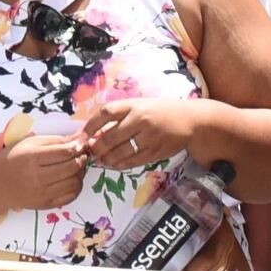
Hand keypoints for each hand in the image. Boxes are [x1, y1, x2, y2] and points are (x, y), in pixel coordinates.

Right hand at [0, 120, 91, 215]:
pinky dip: (77, 186)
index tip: (82, 142)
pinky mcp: (46, 204)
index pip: (65, 152)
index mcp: (32, 158)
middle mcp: (37, 177)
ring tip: (77, 165)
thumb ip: (55, 140)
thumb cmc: (12, 159)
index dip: (79, 146)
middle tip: (82, 153)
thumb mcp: (29, 143)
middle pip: (72, 167)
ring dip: (81, 172)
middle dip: (82, 158)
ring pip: (75, 182)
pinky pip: (71, 196)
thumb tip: (80, 138)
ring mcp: (42, 193)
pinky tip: (71, 178)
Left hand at [82, 95, 210, 172]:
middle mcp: (140, 120)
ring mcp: (148, 137)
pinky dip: (120, 165)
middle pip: (109, 138)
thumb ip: (119, 116)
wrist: (188, 120)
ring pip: (120, 153)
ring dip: (106, 159)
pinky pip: (132, 161)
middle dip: (96, 148)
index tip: (81, 136)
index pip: (105, 114)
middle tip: (90, 152)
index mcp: (133, 105)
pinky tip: (114, 164)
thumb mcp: (139, 105)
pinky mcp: (155, 152)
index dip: (89, 126)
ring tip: (100, 160)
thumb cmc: (158, 111)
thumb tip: (93, 132)